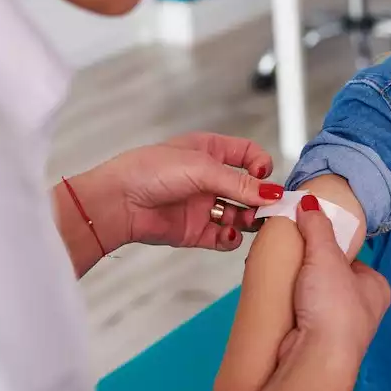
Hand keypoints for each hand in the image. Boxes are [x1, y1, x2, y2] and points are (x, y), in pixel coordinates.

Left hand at [57, 133, 283, 266]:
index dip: (261, 165)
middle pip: (249, 189)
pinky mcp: (196, 231)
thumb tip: (272, 193)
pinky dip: (230, 239)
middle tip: (270, 209)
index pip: (249, 155)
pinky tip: (227, 234)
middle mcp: (209, 178)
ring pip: (240, 215)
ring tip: (251, 222)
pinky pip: (223, 238)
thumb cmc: (150, 171)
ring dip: (250, 220)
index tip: (264, 177)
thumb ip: (239, 183)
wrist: (118, 202)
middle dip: (261, 199)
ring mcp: (203, 206)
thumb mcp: (202, 168)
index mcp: (210, 151)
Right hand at [249, 200, 390, 390]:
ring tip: (279, 271)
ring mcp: (338, 328)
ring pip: (313, 296)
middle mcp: (362, 309)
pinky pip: (300, 313)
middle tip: (289, 252)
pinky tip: (276, 294)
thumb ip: (318, 226)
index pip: (352, 257)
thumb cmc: (334, 307)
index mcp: (376, 287)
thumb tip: (307, 201)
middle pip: (331, 276)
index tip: (309, 236)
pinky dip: (288, 303)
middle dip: (310, 266)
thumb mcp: (327, 256)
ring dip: (297, 286)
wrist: (316, 358)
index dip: (331, 245)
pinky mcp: (314, 341)